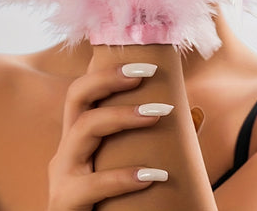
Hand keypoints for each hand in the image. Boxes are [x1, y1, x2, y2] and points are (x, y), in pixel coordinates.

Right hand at [46, 63, 169, 210]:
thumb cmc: (110, 206)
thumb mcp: (123, 171)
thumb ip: (146, 145)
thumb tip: (194, 117)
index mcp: (78, 140)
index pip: (84, 92)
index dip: (107, 70)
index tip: (140, 60)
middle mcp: (66, 151)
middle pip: (76, 97)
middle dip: (109, 77)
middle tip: (146, 72)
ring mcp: (62, 176)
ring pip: (84, 129)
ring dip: (122, 115)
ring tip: (159, 112)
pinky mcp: (65, 203)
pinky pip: (92, 184)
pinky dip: (124, 176)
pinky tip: (154, 176)